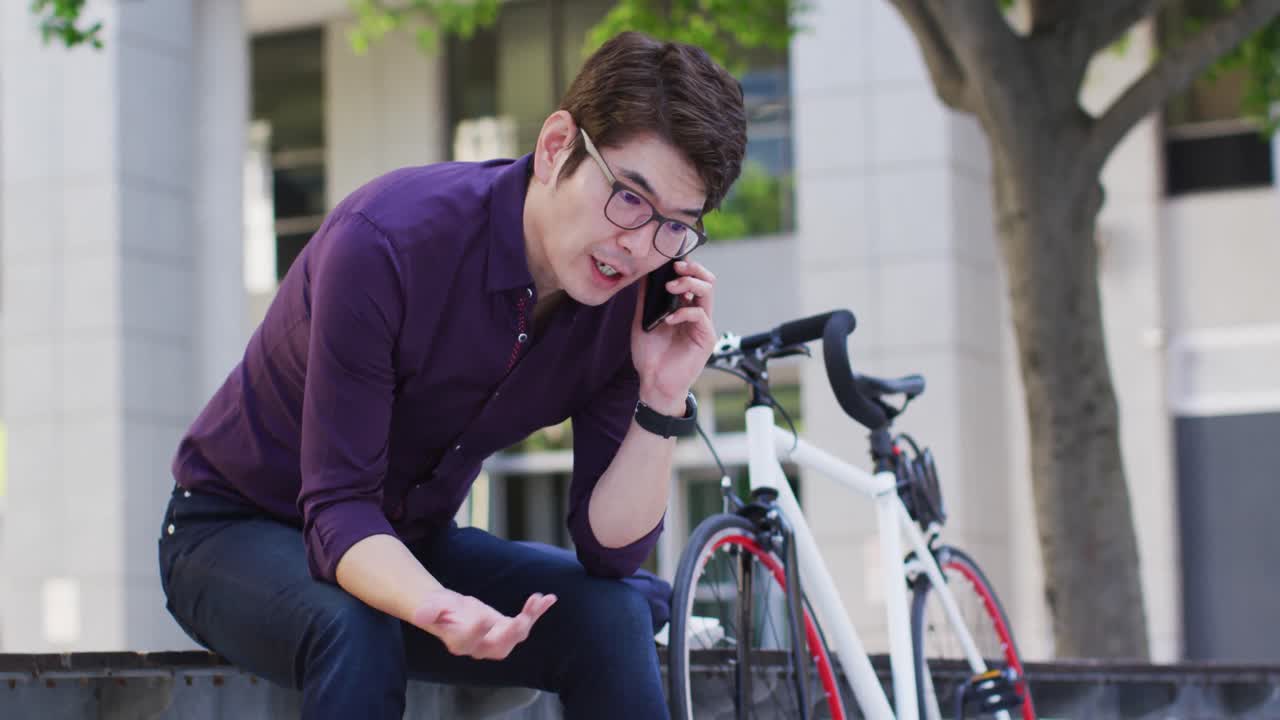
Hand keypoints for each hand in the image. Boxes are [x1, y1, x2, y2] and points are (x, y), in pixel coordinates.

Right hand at [411, 589, 556, 659]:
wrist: (450, 612)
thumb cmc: (439, 609)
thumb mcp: (432, 607)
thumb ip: (428, 611)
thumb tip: (420, 615)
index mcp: (460, 642)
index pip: (469, 640)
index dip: (477, 631)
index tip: (484, 618)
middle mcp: (481, 646)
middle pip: (499, 646)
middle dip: (511, 633)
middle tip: (520, 620)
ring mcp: (498, 638)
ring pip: (517, 634)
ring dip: (529, 618)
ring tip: (537, 600)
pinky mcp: (508, 628)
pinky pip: (526, 621)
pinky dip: (537, 611)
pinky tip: (548, 598)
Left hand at [632, 259, 716, 413]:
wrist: (654, 383)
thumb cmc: (650, 355)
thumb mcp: (643, 320)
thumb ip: (646, 299)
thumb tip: (644, 273)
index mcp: (684, 308)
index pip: (692, 279)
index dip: (685, 266)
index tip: (670, 259)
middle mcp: (696, 314)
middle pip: (707, 281)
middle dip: (692, 269)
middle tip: (676, 268)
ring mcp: (703, 325)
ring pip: (708, 292)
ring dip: (690, 284)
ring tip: (672, 287)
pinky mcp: (705, 338)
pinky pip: (700, 316)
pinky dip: (684, 312)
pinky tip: (669, 318)